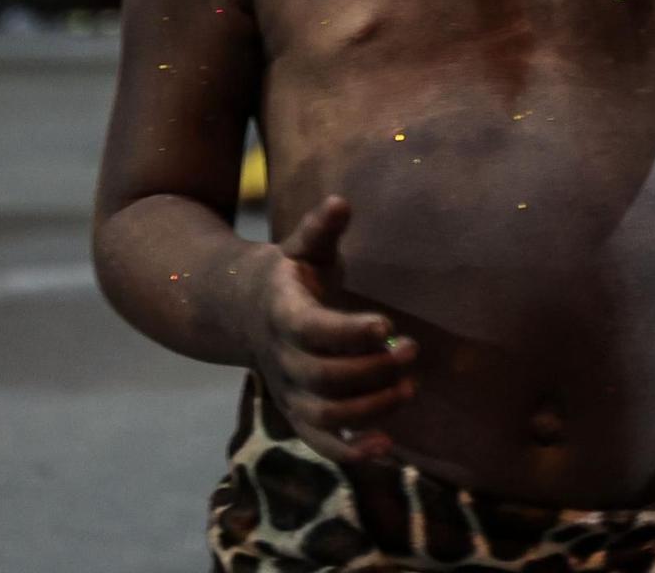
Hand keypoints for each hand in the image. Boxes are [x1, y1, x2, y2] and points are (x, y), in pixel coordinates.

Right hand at [242, 196, 415, 464]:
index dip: (349, 332)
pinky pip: (322, 443)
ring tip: (410, 386)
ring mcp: (288, 391)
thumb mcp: (302, 247)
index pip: (313, 330)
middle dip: (373, 368)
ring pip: (326, 415)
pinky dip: (350, 452)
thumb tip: (340, 202)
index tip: (386, 323)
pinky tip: (387, 449)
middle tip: (413, 348)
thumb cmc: (288, 273)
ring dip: (371, 408)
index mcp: (282, 313)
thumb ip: (321, 229)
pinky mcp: (297, 414)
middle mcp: (282, 359)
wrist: (242, 312)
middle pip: (326, 377)